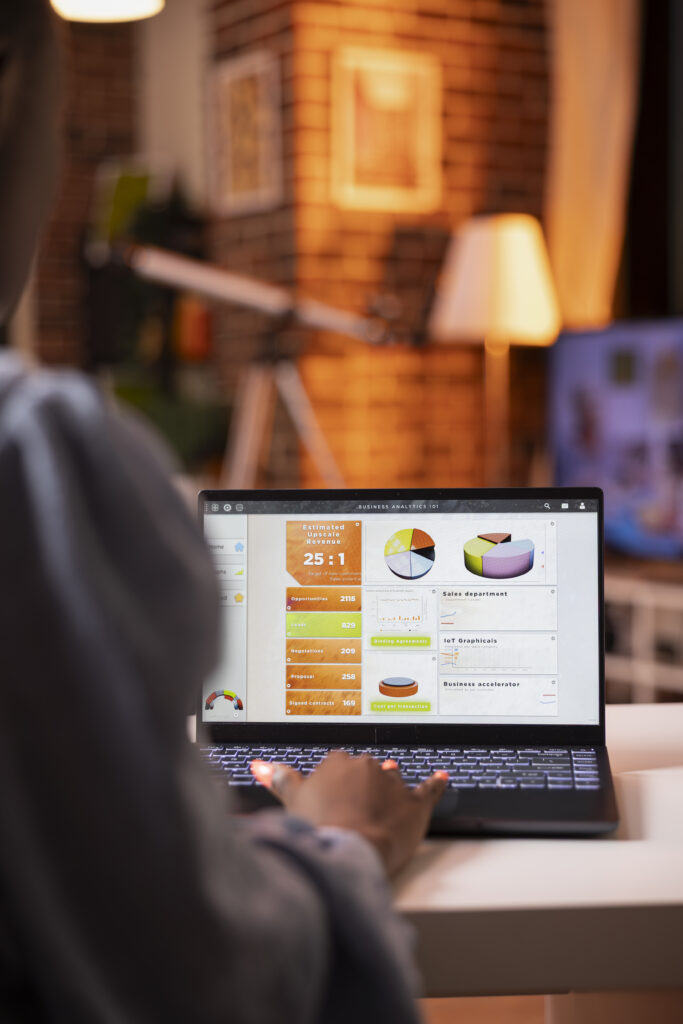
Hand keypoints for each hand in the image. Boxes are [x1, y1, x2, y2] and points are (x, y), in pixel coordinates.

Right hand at [250, 752, 447, 876]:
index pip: (339, 766)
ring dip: (389, 789)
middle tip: (352, 813)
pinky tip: (442, 777)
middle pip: (366, 772)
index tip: (333, 802)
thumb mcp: (291, 801)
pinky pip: (429, 789)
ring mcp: (392, 783)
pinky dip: (436, 783)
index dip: (336, 787)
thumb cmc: (318, 828)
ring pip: (392, 780)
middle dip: (361, 788)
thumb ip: (279, 778)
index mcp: (338, 762)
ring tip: (384, 804)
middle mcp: (367, 766)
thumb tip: (261, 765)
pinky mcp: (415, 803)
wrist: (349, 850)